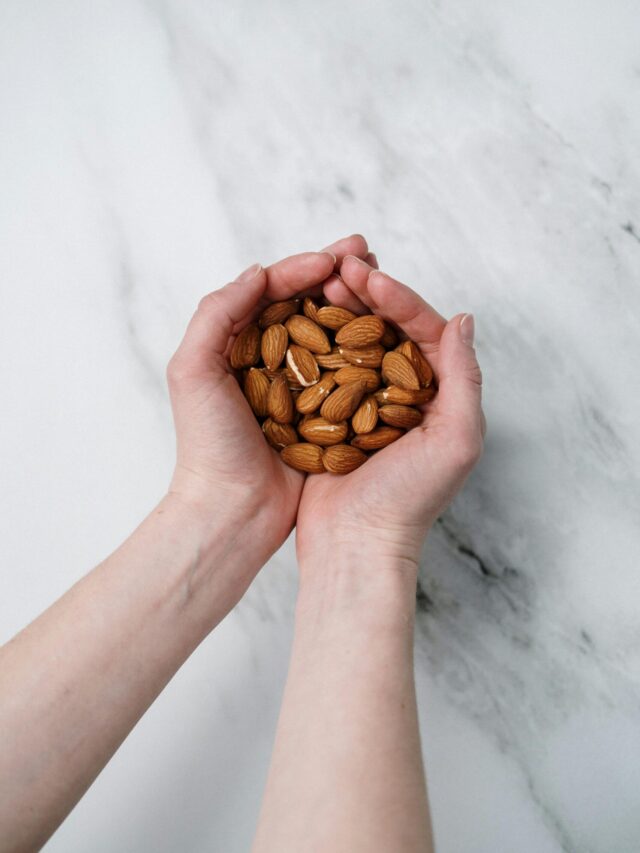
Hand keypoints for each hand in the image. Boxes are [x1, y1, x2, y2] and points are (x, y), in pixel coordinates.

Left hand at [165, 236, 371, 566]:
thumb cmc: (207, 444)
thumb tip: (259, 271)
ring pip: (330, 331)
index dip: (302, 267)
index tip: (336, 256)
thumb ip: (216, 314)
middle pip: (305, 303)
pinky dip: (366, 348)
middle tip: (365, 250)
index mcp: (236, 342)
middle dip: (335, 275)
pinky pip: (347, 371)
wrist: (232, 510)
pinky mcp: (322, 410)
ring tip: (382, 279)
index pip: (271, 290)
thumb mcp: (193, 370)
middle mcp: (269, 357)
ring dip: (354, 302)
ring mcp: (298, 383)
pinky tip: (390, 331)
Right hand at [296, 256, 483, 573]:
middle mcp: (401, 392)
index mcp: (437, 394)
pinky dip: (313, 341)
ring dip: (338, 310)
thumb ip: (465, 379)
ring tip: (319, 283)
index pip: (422, 329)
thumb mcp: (457, 441)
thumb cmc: (409, 501)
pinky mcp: (329, 414)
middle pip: (386, 328)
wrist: (355, 546)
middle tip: (340, 266)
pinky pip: (323, 367)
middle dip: (365, 293)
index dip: (398, 297)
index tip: (370, 276)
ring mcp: (363, 401)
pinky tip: (296, 320)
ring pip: (352, 341)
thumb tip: (463, 319)